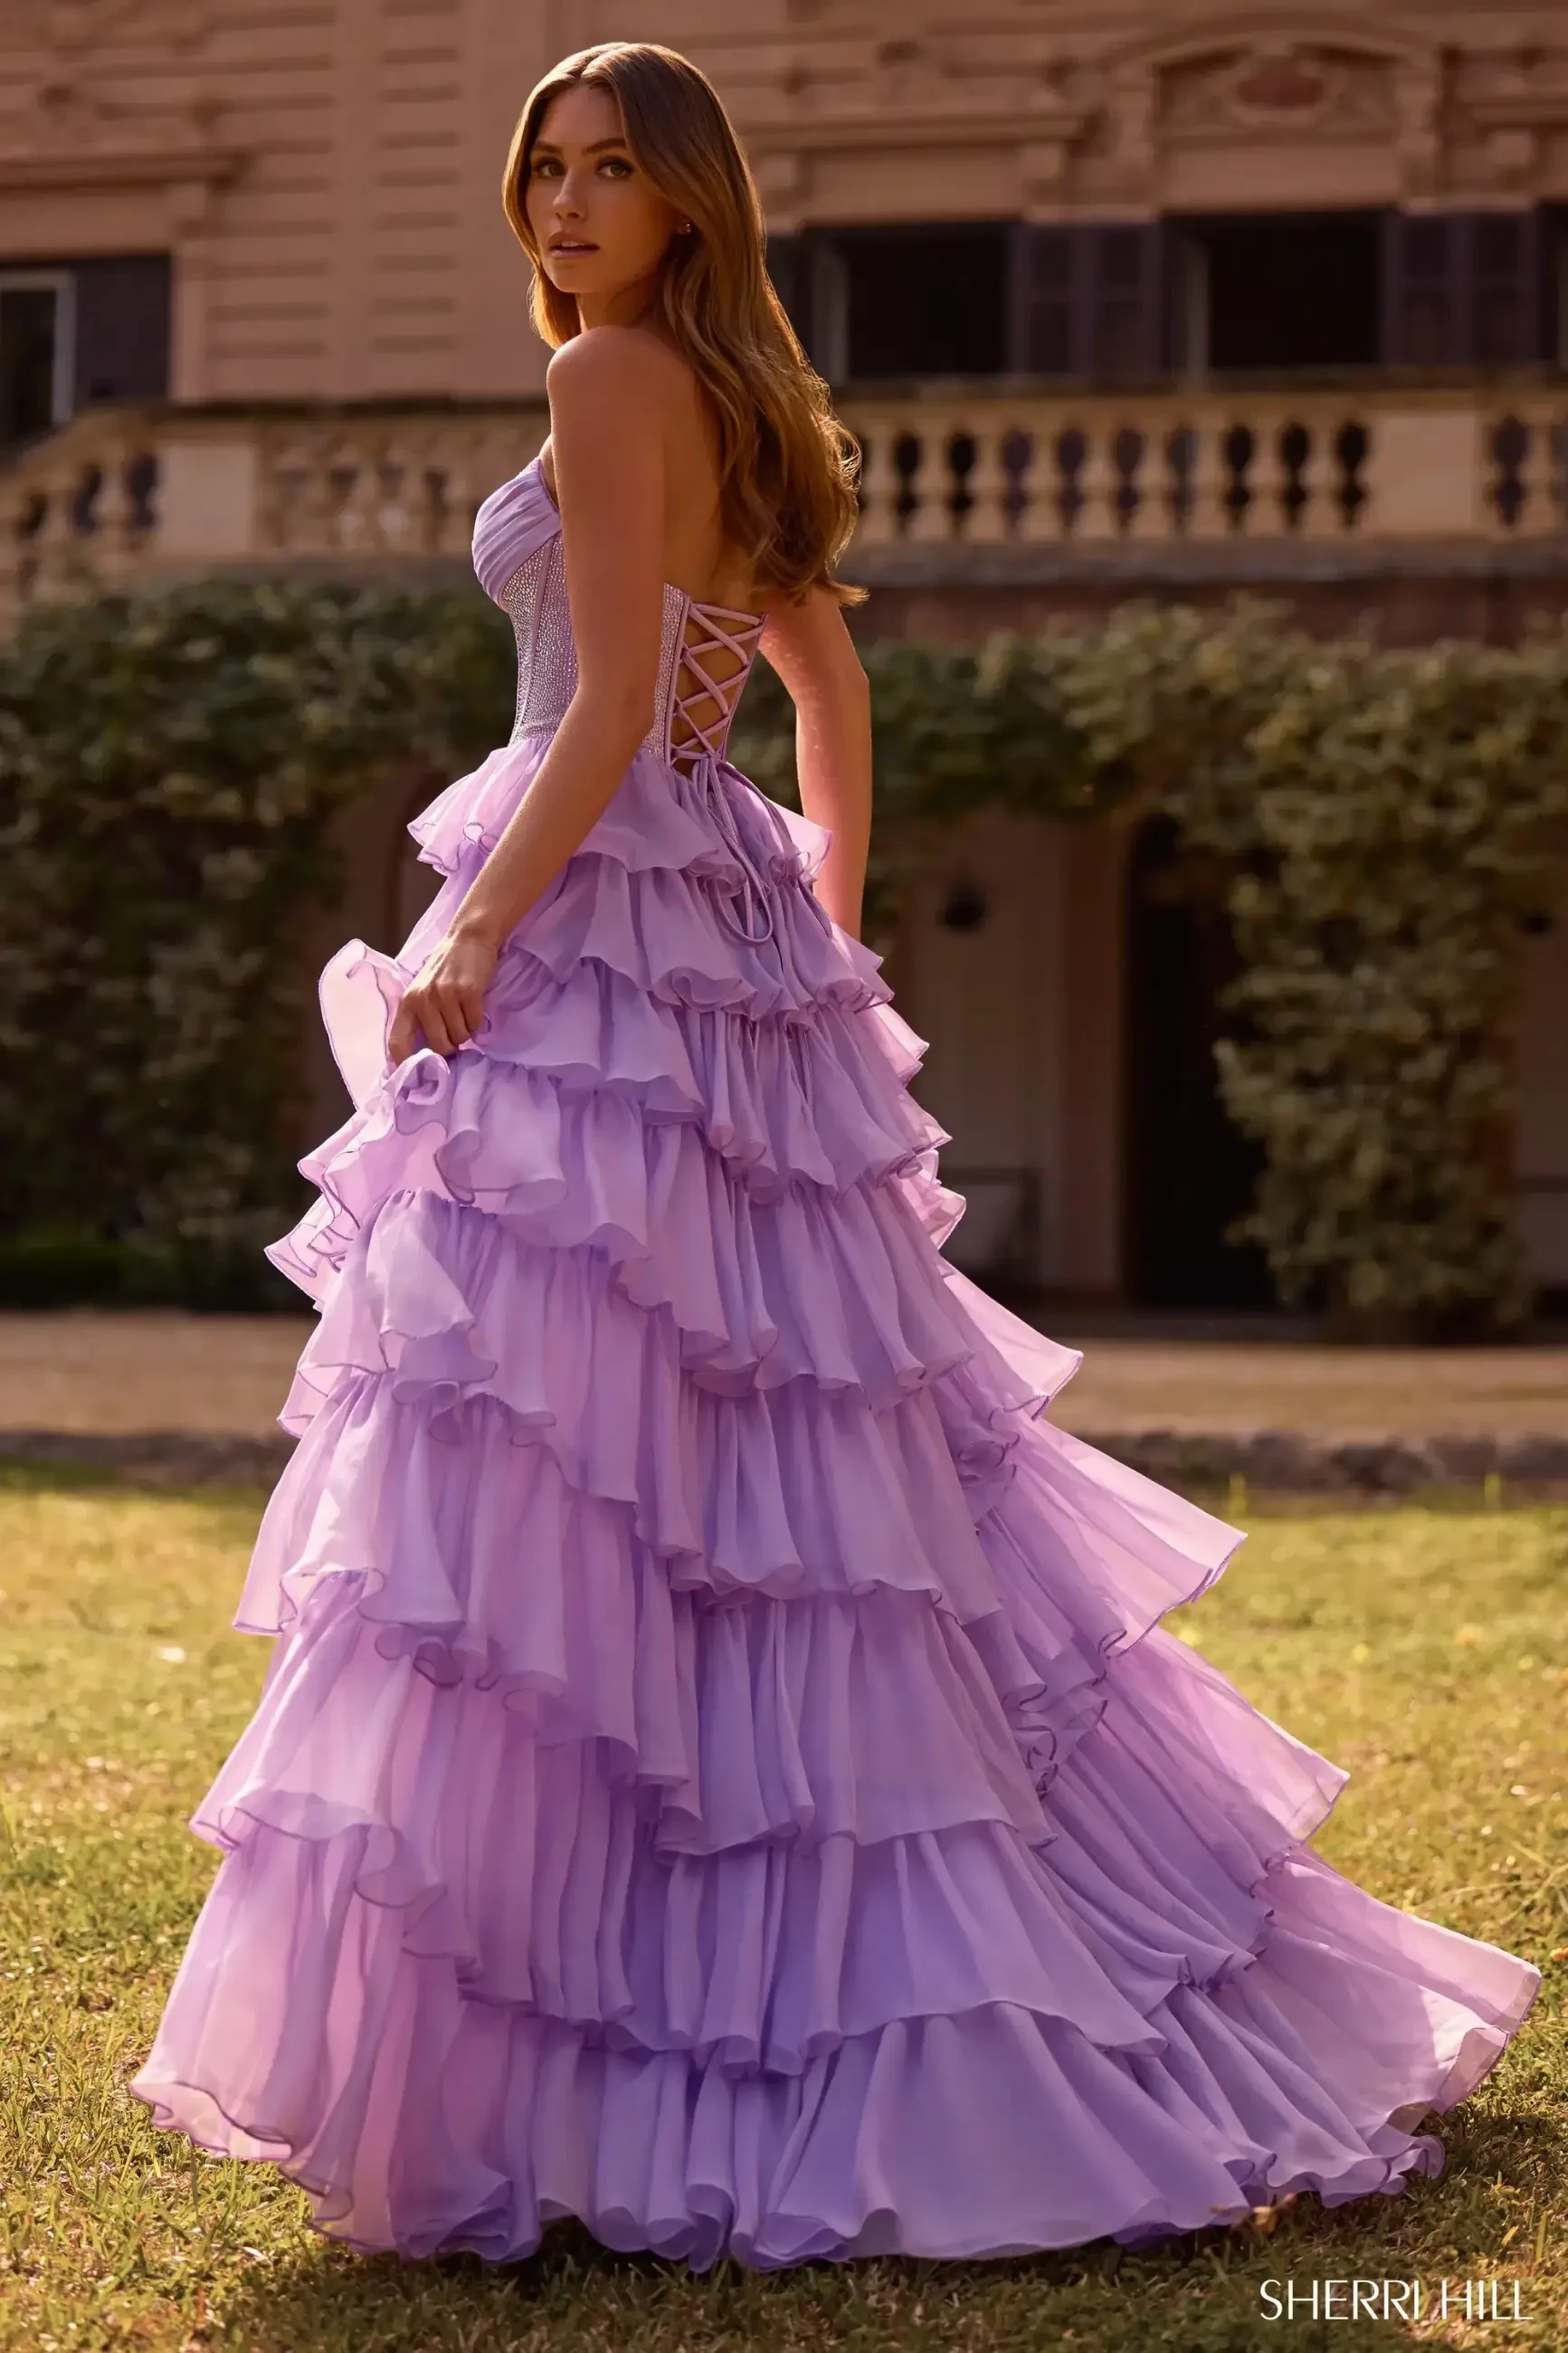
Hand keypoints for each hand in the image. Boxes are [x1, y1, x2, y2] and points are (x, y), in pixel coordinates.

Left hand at [387, 922, 501, 1065]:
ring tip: (464, 1014)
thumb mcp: (422, 989)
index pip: (397, 1043)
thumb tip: (424, 1055)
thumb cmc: (445, 967)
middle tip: (455, 1034)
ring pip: (459, 1037)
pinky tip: (474, 1006)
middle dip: (450, 1047)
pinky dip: (477, 1022)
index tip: (418, 1077)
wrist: (468, 938)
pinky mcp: (468, 993)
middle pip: (438, 1046)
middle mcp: (423, 1000)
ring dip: (466, 1032)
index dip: (406, 1065)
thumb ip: (420, 1017)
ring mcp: (446, 996)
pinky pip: (474, 1024)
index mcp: (407, 1002)